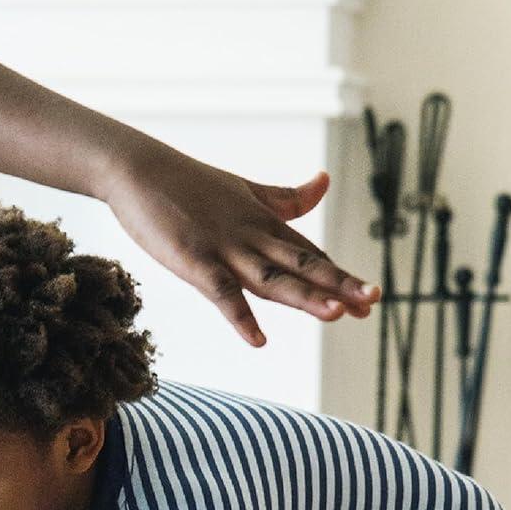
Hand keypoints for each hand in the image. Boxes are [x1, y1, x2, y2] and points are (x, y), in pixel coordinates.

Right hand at [106, 139, 379, 347]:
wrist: (139, 169)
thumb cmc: (187, 183)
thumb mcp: (244, 190)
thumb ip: (285, 198)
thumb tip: (325, 181)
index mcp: (265, 223)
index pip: (309, 255)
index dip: (340, 277)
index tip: (370, 299)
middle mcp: (252, 236)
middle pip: (301, 265)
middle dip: (337, 285)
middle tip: (371, 303)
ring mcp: (224, 248)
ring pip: (271, 277)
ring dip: (303, 295)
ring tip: (335, 313)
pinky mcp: (194, 260)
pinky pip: (221, 292)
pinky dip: (239, 316)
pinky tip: (258, 340)